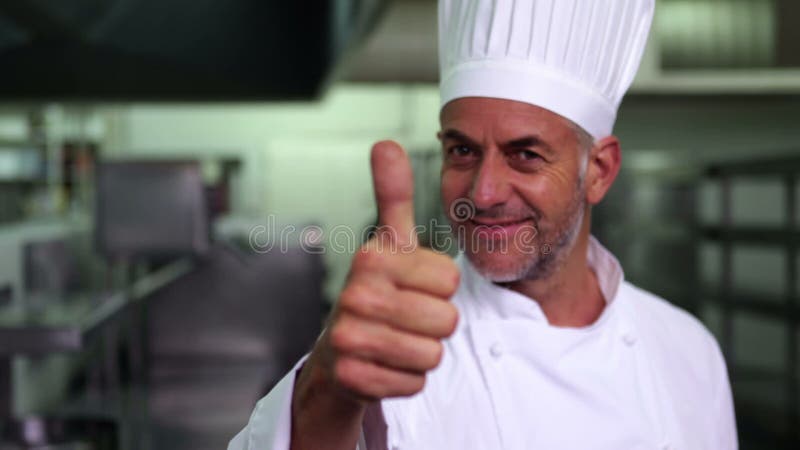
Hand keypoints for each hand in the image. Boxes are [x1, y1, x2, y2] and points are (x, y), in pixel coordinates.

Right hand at [290, 141, 459, 448]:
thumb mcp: (387, 243)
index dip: (439, 287)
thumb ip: (393, 195)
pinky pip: (415, 382)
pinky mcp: (353, 379)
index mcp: (371, 258)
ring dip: (422, 351)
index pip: (450, 279)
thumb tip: (386, 143)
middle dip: (434, 323)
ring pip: (433, 354)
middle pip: (446, 320)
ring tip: (396, 339)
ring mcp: (350, 339)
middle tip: (405, 317)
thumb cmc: (376, 292)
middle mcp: (355, 296)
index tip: (412, 286)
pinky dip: (407, 378)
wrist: (339, 352)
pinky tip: (385, 363)